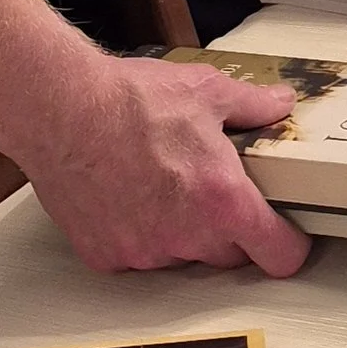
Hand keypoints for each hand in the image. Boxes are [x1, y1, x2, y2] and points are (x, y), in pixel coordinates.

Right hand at [18, 54, 309, 277]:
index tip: (283, 233)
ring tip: (160, 184)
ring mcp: (144, 252)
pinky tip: (124, 195)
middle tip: (210, 191)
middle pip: (230, 257)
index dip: (287, 245)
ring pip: (181, 257)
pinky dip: (136, 234)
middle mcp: (187, 237)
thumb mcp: (205, 90)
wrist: (58, 108)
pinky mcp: (106, 256)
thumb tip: (279, 107)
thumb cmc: (128, 100)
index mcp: (223, 201)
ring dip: (180, 233)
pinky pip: (135, 256)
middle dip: (229, 231)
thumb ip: (253, 106)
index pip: (280, 256)